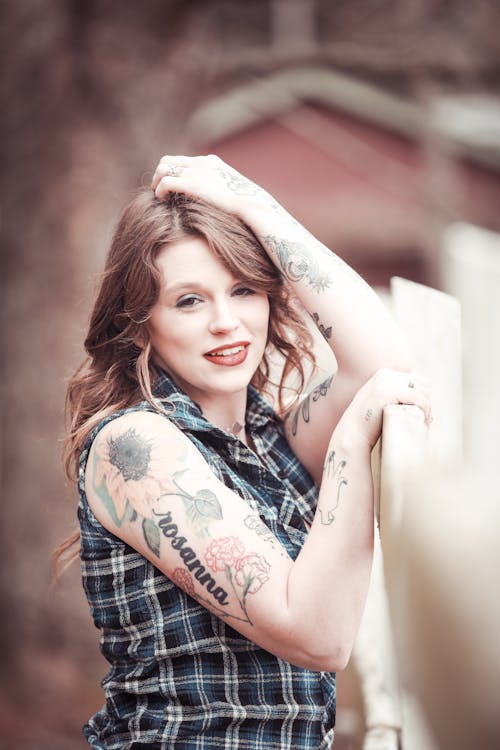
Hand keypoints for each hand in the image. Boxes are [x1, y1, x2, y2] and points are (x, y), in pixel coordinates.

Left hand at [151, 154, 269, 216]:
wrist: (252, 205)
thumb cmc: (247, 205)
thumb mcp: (235, 193)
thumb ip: (222, 191)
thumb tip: (223, 201)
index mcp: (211, 162)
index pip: (183, 160)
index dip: (173, 172)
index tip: (171, 187)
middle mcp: (201, 163)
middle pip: (168, 160)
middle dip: (160, 175)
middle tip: (159, 191)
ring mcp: (196, 172)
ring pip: (163, 169)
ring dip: (156, 182)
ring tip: (158, 196)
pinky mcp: (191, 184)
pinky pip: (165, 182)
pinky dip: (160, 191)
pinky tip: (162, 201)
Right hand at [339, 368, 431, 447]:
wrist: (352, 434)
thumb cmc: (368, 425)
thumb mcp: (382, 403)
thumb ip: (396, 396)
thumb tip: (423, 398)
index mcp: (384, 375)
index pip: (416, 380)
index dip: (423, 397)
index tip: (422, 414)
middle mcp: (385, 375)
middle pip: (422, 384)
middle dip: (426, 401)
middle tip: (425, 419)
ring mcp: (385, 382)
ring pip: (422, 391)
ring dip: (427, 407)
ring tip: (424, 421)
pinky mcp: (388, 393)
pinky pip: (417, 398)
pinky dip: (424, 410)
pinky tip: (423, 421)